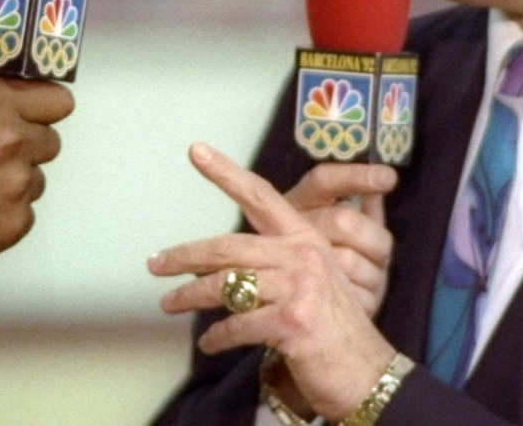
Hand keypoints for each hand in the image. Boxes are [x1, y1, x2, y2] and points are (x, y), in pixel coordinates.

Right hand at [0, 73, 73, 280]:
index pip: (56, 100)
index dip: (43, 107)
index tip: (37, 115)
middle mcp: (13, 139)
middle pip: (49, 141)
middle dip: (24, 146)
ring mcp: (16, 184)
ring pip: (35, 180)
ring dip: (12, 182)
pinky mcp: (12, 224)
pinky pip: (23, 215)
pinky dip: (1, 215)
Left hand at [149, 143, 397, 421]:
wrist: (368, 372)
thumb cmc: (334, 328)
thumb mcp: (315, 282)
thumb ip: (279, 263)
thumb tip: (222, 259)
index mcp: (305, 238)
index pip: (261, 195)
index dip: (227, 172)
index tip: (197, 150)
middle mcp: (303, 255)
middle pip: (228, 246)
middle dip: (183, 256)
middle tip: (155, 263)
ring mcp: (299, 288)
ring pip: (226, 285)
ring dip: (189, 297)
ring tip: (170, 303)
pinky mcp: (292, 321)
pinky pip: (237, 324)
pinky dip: (218, 336)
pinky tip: (210, 341)